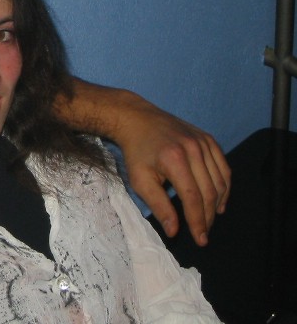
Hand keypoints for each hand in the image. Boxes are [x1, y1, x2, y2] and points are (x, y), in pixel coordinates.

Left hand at [62, 80, 230, 245]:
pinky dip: (224, 186)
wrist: (137, 120)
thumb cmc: (136, 151)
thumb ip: (158, 205)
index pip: (193, 198)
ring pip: (220, 181)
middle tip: (203, 234)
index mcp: (175, 159)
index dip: (198, 221)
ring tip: (210, 220)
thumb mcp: (140, 180)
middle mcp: (193, 149)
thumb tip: (174, 230)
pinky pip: (224, 167)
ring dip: (218, 204)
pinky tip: (219, 200)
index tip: (200, 239)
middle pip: (209, 191)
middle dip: (208, 217)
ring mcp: (203, 142)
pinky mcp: (208, 139)